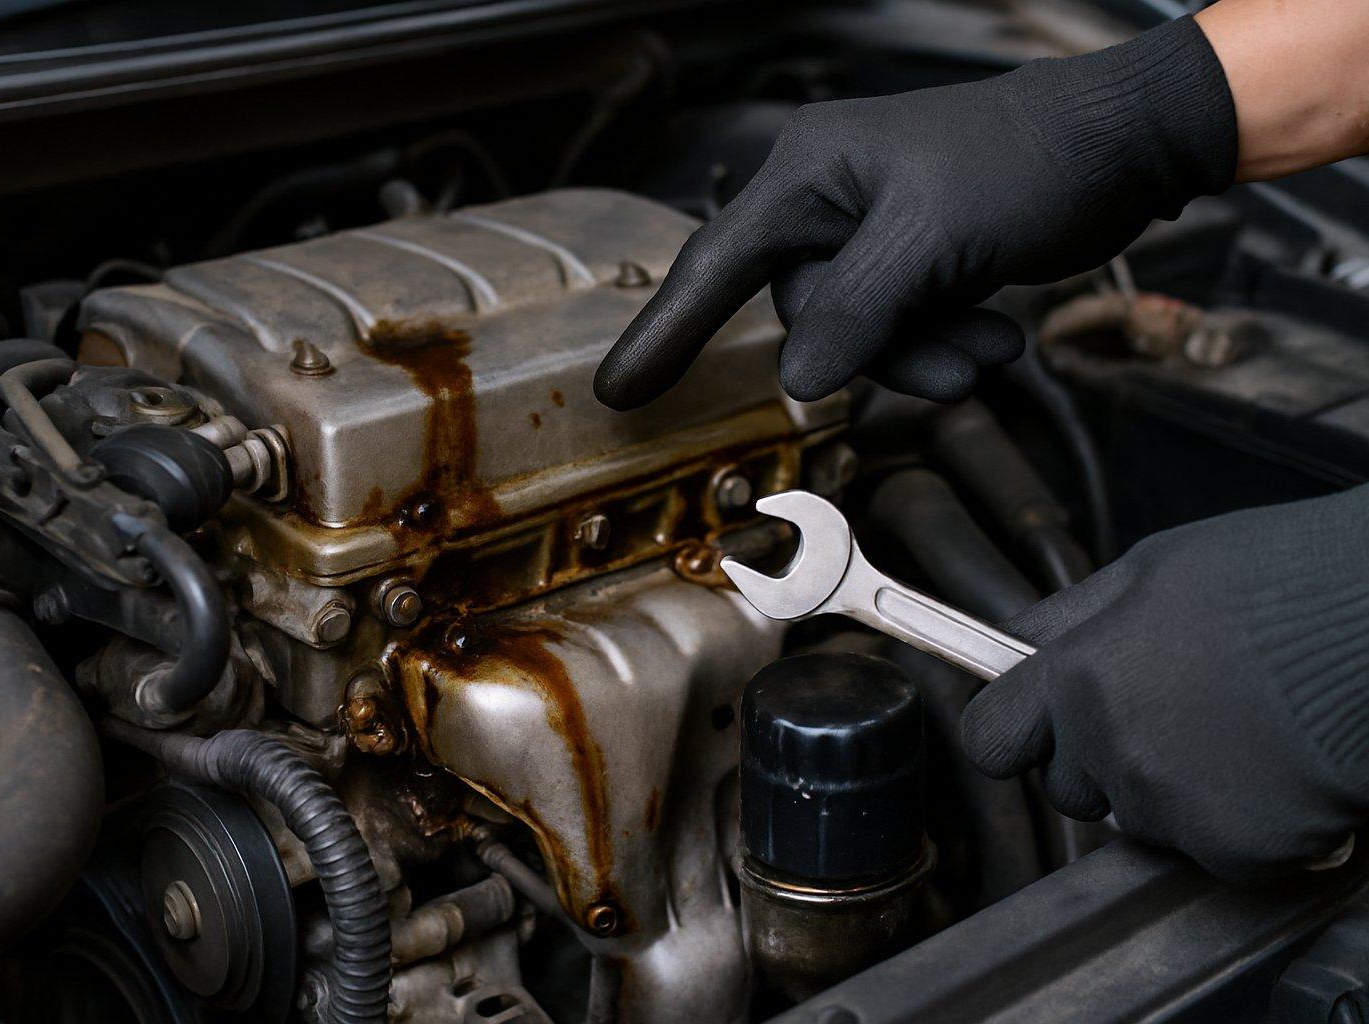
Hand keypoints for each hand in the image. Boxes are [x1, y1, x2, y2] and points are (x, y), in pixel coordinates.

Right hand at [593, 17, 1235, 409]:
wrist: (1131, 143)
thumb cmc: (1033, 158)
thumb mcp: (933, 240)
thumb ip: (856, 312)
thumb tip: (798, 379)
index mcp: (810, 172)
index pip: (716, 264)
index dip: (666, 332)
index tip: (621, 391)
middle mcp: (830, 198)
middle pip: (809, 317)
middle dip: (881, 353)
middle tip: (955, 361)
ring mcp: (875, 229)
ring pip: (861, 331)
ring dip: (924, 355)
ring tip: (989, 346)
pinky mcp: (916, 254)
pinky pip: (902, 325)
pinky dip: (945, 341)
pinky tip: (996, 332)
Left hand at [962, 487, 1368, 880]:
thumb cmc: (1287, 580)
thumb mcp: (1152, 569)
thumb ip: (1075, 620)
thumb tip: (1021, 643)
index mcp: (1081, 675)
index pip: (991, 739)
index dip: (1014, 736)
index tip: (1034, 732)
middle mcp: (1114, 746)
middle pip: (1068, 788)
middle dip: (1100, 763)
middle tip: (1168, 715)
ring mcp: (1174, 803)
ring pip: (1141, 820)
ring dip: (1175, 791)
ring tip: (1236, 728)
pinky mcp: (1236, 847)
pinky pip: (1212, 850)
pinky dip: (1241, 823)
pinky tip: (1274, 766)